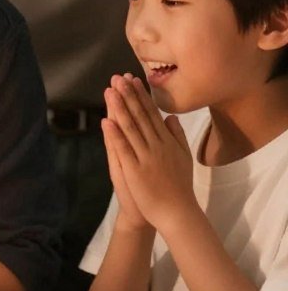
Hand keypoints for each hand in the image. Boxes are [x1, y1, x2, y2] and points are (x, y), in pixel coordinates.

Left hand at [104, 74, 195, 233]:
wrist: (177, 213)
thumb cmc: (179, 186)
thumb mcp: (183, 157)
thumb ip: (177, 136)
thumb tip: (171, 116)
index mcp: (167, 141)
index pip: (152, 113)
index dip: (141, 95)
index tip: (132, 79)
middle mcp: (157, 145)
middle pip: (140, 116)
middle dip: (128, 95)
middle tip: (118, 77)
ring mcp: (146, 157)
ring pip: (131, 128)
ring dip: (120, 108)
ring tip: (110, 91)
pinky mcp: (135, 170)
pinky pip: (123, 149)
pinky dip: (115, 135)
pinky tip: (107, 121)